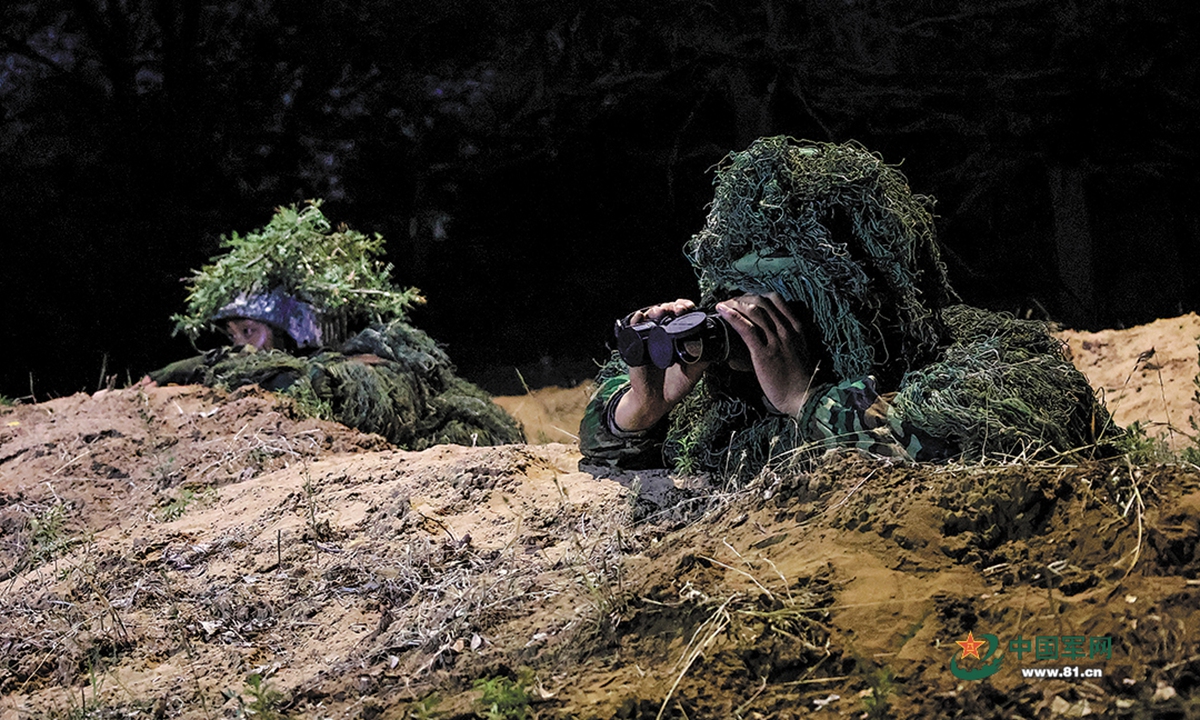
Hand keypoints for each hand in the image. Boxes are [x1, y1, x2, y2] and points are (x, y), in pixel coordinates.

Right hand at [613, 299, 710, 430]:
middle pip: (665, 312)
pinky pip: (633, 329)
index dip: (684, 308)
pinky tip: (641, 316)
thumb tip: (714, 346)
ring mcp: (648, 340)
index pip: (680, 316)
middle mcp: (662, 336)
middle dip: (672, 306)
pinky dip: (636, 320)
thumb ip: (703, 359)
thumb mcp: (693, 372)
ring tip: (661, 311)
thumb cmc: (673, 386)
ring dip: (656, 309)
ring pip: (650, 317)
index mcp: (676, 339)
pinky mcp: (636, 347)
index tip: (689, 307)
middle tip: (678, 309)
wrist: (655, 402)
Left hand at [716, 292, 815, 415]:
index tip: (744, 300)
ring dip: (735, 304)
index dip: (756, 295)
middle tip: (729, 302)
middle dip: (742, 298)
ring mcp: (776, 340)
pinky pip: (747, 329)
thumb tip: (770, 332)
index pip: (775, 299)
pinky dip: (732, 316)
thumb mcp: (797, 350)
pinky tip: (722, 312)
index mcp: (795, 327)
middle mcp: (786, 330)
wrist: (803, 396)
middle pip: (762, 301)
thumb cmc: (798, 378)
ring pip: (754, 311)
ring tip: (722, 305)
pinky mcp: (764, 353)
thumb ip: (787, 338)